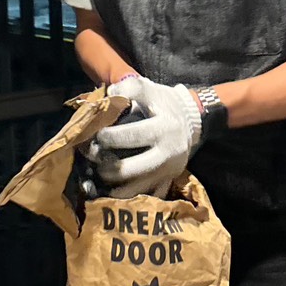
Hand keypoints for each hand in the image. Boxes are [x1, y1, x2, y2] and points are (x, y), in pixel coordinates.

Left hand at [86, 78, 201, 192]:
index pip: (132, 136)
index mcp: (164, 129)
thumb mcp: (151, 89)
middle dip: (106, 166)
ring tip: (99, 173)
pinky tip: (111, 190)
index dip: (109, 137)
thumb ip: (130, 87)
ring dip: (112, 185)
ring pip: (135, 189)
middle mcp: (168, 154)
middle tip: (93, 158)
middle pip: (130, 169)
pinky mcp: (168, 183)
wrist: (192, 121)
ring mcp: (168, 172)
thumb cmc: (165, 104)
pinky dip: (126, 196)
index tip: (96, 135)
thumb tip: (110, 95)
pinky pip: (145, 197)